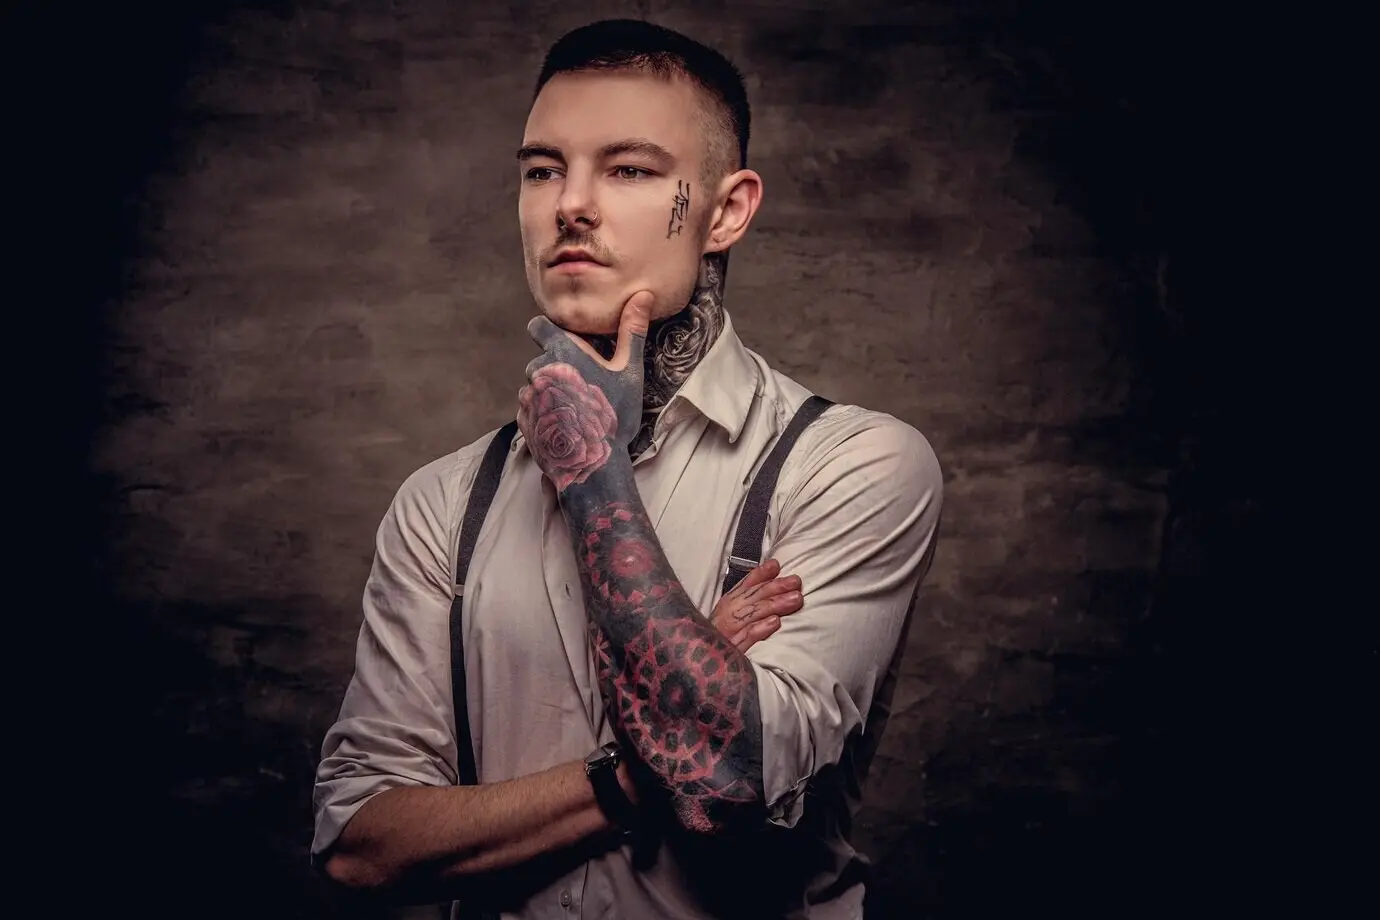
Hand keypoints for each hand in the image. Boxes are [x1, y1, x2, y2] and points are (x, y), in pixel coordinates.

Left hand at [519, 292, 653, 491]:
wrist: (595, 466)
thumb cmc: (614, 416)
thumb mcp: (629, 372)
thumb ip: (631, 331)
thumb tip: (642, 295)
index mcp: (561, 352)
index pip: (537, 325)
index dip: (547, 331)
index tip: (564, 343)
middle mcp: (538, 370)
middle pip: (540, 359)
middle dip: (557, 368)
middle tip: (583, 387)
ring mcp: (528, 397)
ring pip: (534, 385)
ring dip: (549, 392)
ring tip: (575, 410)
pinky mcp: (524, 420)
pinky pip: (530, 408)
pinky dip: (543, 413)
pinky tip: (565, 425)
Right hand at [709, 559, 803, 652]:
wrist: (701, 661)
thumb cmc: (721, 636)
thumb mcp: (730, 613)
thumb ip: (747, 597)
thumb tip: (770, 577)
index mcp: (728, 603)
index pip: (746, 584)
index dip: (761, 573)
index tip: (776, 565)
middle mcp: (728, 613)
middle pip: (753, 596)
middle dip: (776, 587)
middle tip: (796, 582)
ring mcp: (729, 631)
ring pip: (753, 613)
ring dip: (775, 604)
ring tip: (795, 599)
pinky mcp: (732, 650)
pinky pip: (746, 637)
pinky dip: (760, 629)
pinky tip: (775, 623)